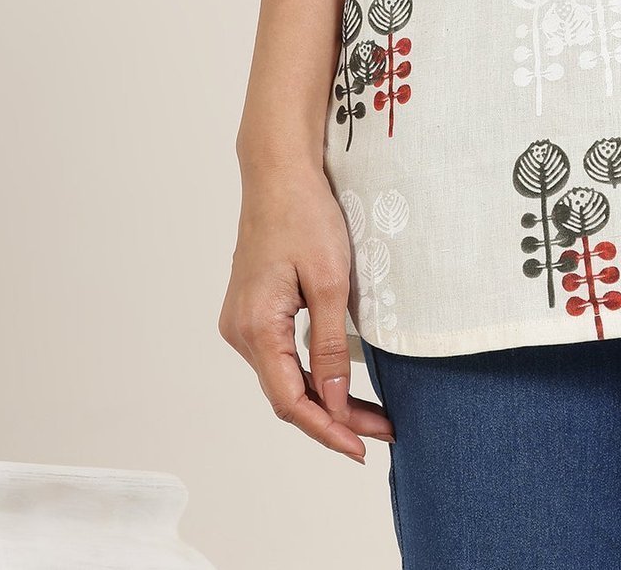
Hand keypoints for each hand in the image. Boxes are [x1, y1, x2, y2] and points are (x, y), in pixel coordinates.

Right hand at [218, 160, 394, 460]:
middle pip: (287, 394)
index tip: (361, 449)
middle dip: (333, 417)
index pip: (290, 400)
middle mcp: (239, 332)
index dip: (326, 430)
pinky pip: (280, 356)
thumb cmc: (304, 215)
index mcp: (255, 327)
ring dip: (323, 397)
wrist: (278, 172)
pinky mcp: (252, 311)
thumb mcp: (328, 281)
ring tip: (368, 414)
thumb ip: (328, 345)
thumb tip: (331, 400)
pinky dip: (309, 373)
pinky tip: (337, 381)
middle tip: (381, 430)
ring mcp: (242, 322)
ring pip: (283, 377)